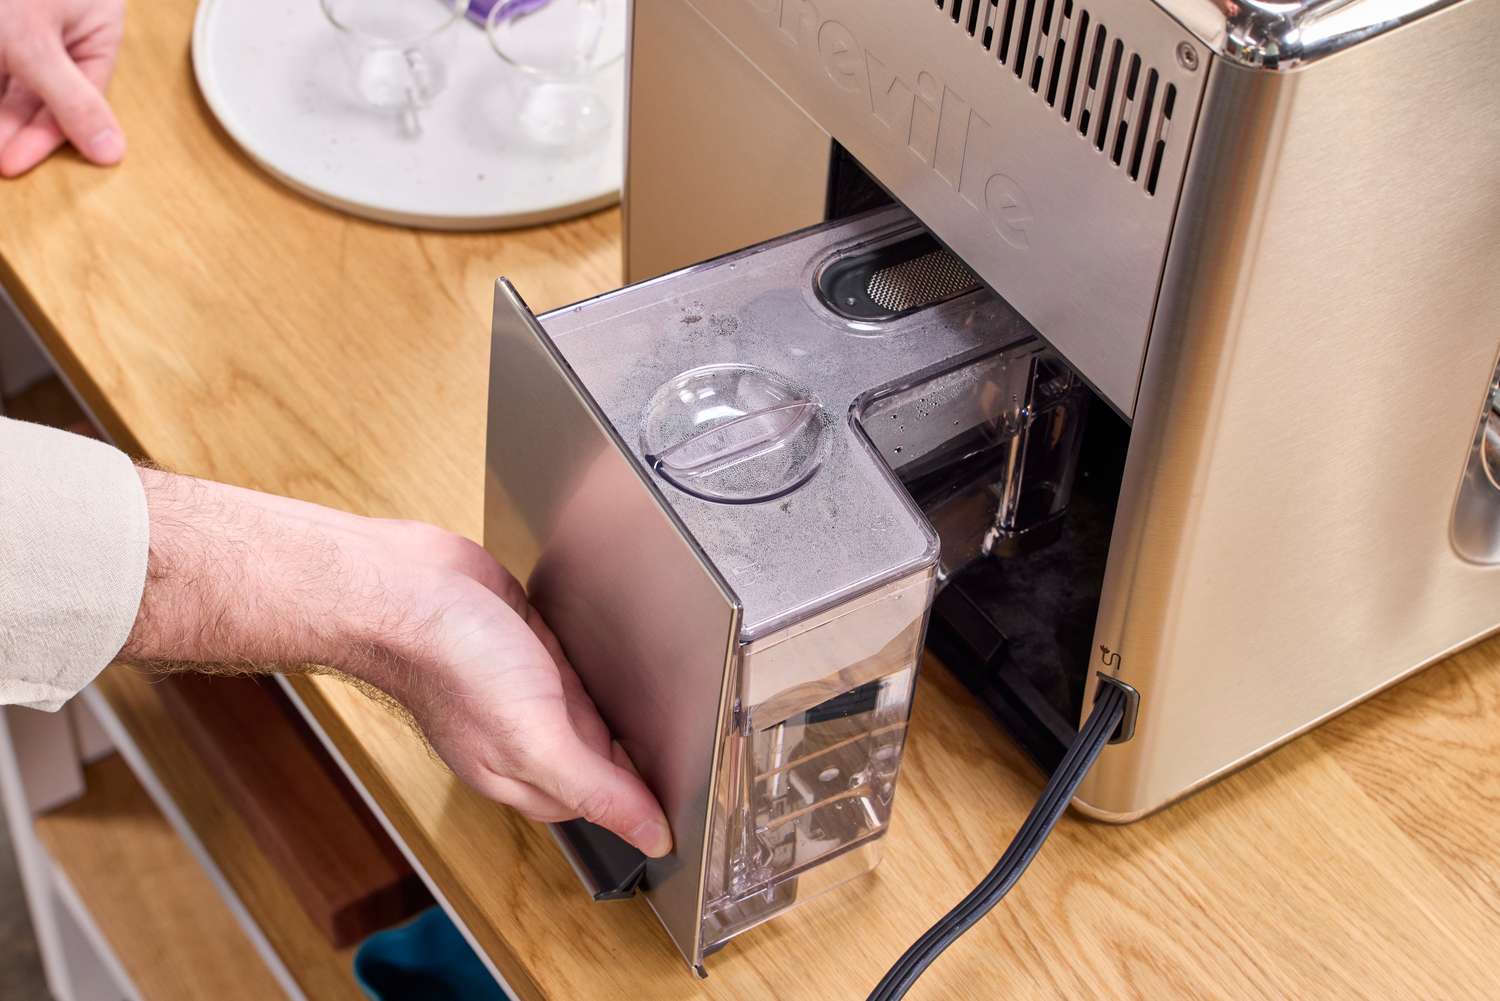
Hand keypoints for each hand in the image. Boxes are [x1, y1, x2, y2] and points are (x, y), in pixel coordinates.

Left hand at [0, 0, 125, 177]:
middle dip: (10, 124)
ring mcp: (26, 21)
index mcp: (95, 27)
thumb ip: (71, 101)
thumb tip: (111, 151)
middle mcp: (64, 24)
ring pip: (12, 79)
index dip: (45, 134)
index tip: (15, 161)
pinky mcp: (5, 23)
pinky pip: (0, 66)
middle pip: (41, 92)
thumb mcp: (33, 43)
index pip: (78, 97)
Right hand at [357, 522, 674, 856]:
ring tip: (668, 695)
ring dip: (617, 699)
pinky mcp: (519, 636)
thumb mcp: (533, 740)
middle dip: (635, 747)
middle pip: (593, 751)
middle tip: (692, 735)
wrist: (401, 588)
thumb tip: (650, 837)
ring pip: (582, 703)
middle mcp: (520, 730)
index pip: (597, 798)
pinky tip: (618, 647)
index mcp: (521, 770)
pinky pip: (567, 654)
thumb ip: (595, 789)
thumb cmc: (451, 665)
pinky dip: (594, 654)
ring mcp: (519, 682)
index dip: (641, 794)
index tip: (690, 784)